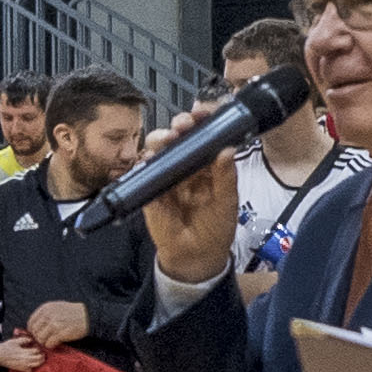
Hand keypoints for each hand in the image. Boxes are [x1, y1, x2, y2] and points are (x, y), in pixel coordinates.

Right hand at [131, 102, 239, 285]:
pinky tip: (149, 158)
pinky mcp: (151, 190)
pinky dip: (144, 163)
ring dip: (160, 138)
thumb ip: (226, 177)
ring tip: (167, 138)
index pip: (204, 137)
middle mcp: (187, 166)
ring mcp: (167, 176)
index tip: (202, 112)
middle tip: (184, 124)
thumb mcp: (227, 203)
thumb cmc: (215, 229)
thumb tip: (227, 149)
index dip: (202, 122)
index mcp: (208, 165)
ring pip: (159, 149)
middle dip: (180, 126)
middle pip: (180, 138)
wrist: (196, 258)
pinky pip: (144, 172)